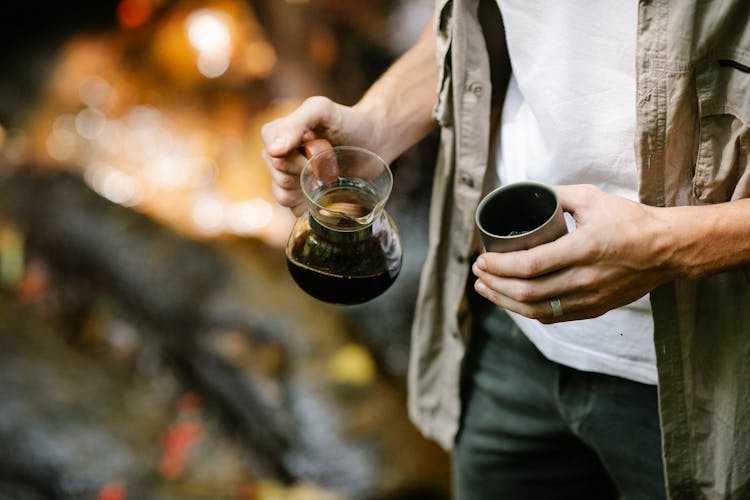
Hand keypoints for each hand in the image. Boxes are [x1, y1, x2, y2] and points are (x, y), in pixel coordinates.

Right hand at [260, 97, 377, 215]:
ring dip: (309, 189)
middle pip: (279, 175)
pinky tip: (326, 192)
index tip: (321, 150)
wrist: (374, 142)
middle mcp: (277, 157)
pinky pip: (293, 210)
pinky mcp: (300, 197)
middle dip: (308, 171)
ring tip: (329, 175)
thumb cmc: (348, 122)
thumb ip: (296, 123)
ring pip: (283, 195)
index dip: (296, 157)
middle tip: (329, 161)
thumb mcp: (323, 110)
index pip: (272, 154)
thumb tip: (273, 150)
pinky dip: (310, 205)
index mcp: (276, 134)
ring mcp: (288, 179)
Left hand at [471, 184, 679, 322]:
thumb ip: (556, 196)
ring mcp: (589, 298)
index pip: (529, 266)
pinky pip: (553, 317)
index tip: (481, 259)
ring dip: (504, 301)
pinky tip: (512, 300)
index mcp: (583, 249)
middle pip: (526, 292)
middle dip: (494, 283)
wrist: (667, 249)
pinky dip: (527, 310)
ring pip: (536, 310)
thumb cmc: (630, 221)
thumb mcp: (592, 198)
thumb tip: (527, 194)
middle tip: (478, 272)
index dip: (498, 266)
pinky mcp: (594, 309)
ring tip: (486, 289)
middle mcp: (584, 279)